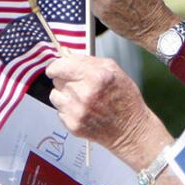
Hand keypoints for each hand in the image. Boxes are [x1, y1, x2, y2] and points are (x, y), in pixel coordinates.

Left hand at [45, 55, 165, 165]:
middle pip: (56, 79)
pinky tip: (82, 110)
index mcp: (96, 77)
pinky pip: (59, 111)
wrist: (130, 129)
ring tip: (80, 98)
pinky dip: (68, 109)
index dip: (57, 66)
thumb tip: (66, 55)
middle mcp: (84, 94)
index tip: (57, 68)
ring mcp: (77, 111)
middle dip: (65, 79)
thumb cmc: (125, 99)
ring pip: (54, 95)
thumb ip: (88, 61)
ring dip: (64, 95)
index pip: (60, 66)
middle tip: (79, 84)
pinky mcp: (72, 125)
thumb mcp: (114, 70)